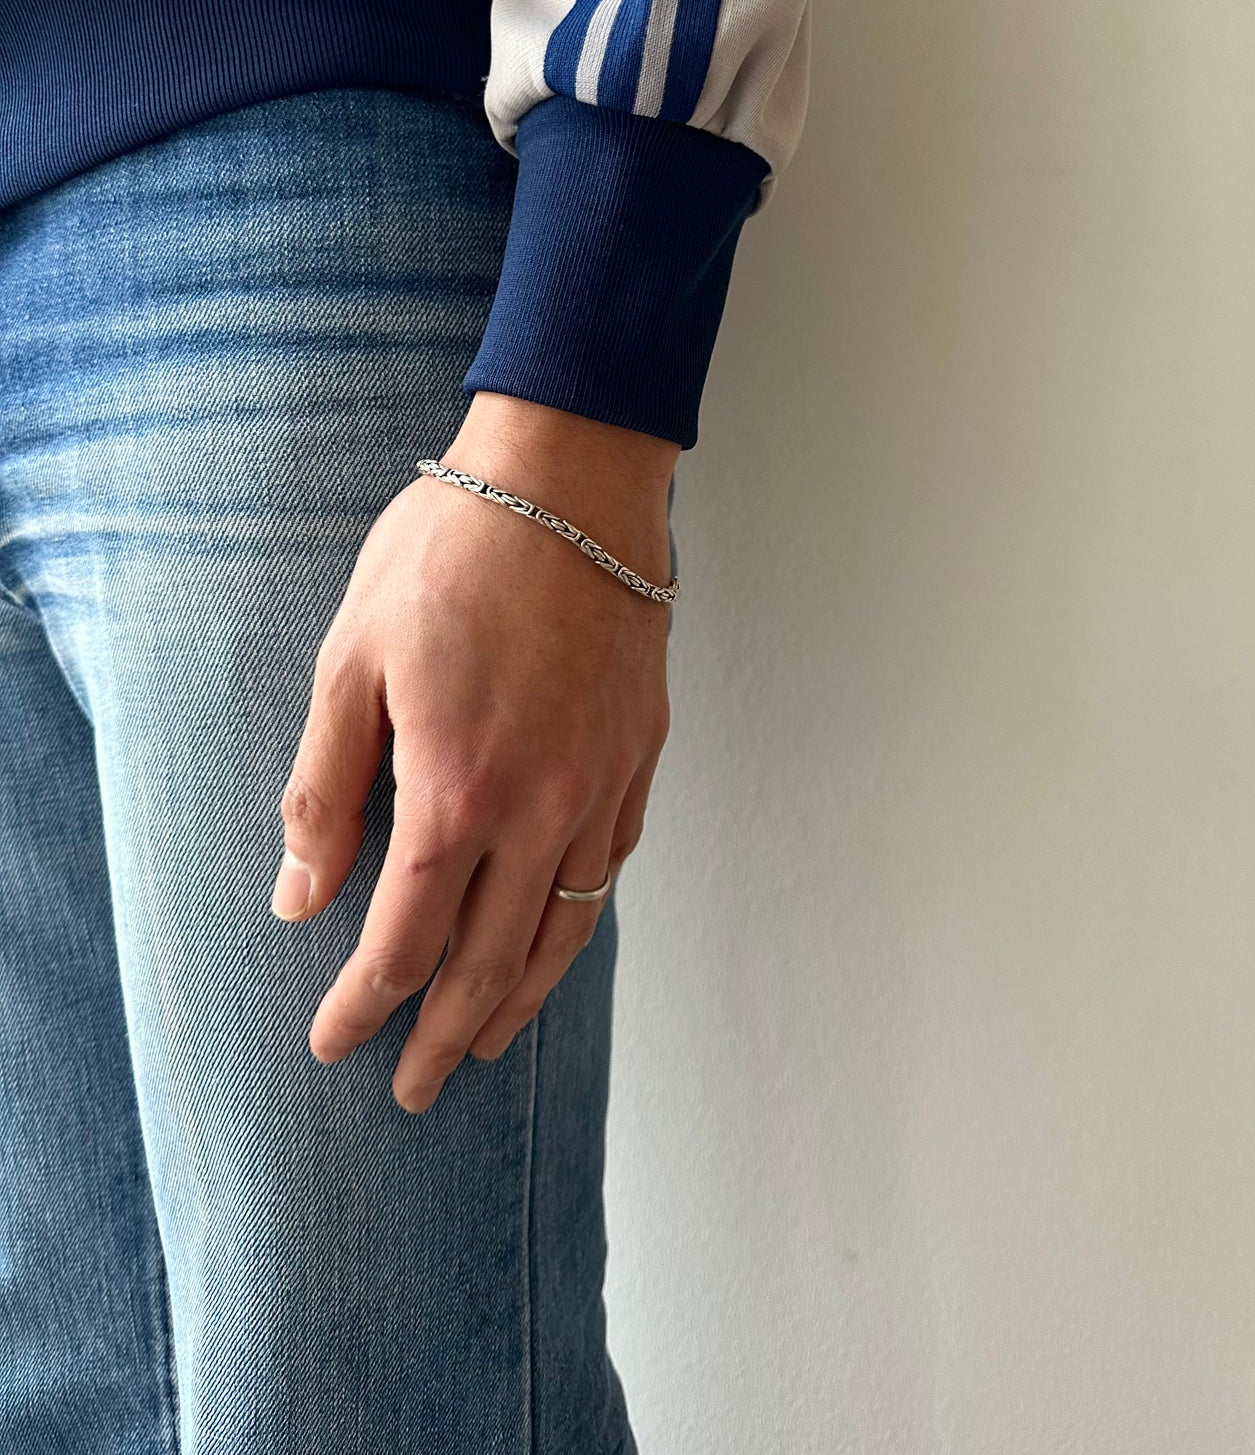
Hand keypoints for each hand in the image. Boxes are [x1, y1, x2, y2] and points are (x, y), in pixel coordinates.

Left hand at [269, 390, 678, 1112]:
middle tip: (412, 1087)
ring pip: (566, 926)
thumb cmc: (449, 553)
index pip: (405, 937)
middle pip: (492, 960)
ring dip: (523, 999)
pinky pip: (612, 862)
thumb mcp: (351, 659)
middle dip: (443, 1034)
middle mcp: (542, 805)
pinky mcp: (641, 751)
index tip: (335, 1044)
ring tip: (486, 1042)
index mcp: (458, 788)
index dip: (365, 1004)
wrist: (571, 480)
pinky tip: (556, 932)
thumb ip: (326, 789)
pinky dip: (579, 917)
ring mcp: (602, 781)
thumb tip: (300, 898)